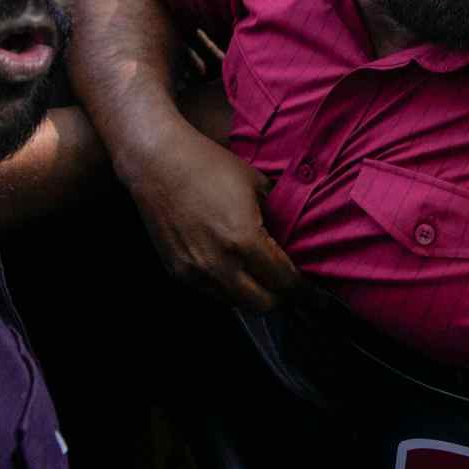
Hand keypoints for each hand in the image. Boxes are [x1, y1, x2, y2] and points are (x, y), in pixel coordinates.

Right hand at [122, 118, 299, 310]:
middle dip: (280, 296)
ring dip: (252, 294)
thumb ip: (279, 215)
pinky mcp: (177, 272)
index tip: (310, 287)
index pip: (284, 281)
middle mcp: (220, 265)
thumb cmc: (209, 166)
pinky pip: (212, 292)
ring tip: (259, 274)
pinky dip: (227, 287)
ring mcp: (196, 272)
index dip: (302, 287)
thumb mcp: (257, 184)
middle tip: (286, 283)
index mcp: (245, 241)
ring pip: (236, 303)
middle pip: (263, 304)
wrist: (158, 163)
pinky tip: (232, 266)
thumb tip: (295, 236)